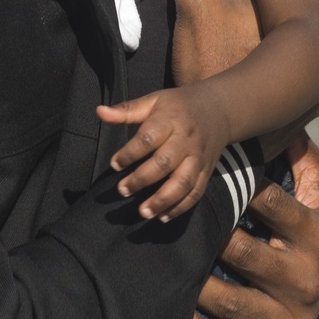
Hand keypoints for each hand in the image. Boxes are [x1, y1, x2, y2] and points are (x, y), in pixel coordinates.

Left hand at [97, 88, 229, 221]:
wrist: (219, 109)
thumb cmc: (178, 106)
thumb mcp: (153, 100)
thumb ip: (126, 110)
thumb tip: (99, 112)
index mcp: (171, 119)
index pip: (149, 138)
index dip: (130, 153)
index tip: (114, 164)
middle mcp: (186, 140)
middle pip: (165, 162)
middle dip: (142, 179)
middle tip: (122, 190)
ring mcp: (198, 157)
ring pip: (183, 182)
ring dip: (163, 200)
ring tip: (143, 212)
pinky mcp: (207, 171)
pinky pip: (196, 192)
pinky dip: (181, 207)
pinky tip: (163, 217)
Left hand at [186, 133, 318, 318]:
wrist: (318, 298)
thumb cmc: (309, 232)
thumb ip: (306, 160)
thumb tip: (289, 124)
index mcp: (318, 234)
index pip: (274, 205)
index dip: (239, 188)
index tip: (206, 177)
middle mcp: (307, 279)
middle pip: (246, 254)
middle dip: (208, 237)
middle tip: (172, 221)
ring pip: (231, 300)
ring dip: (194, 282)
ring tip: (167, 262)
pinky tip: (174, 313)